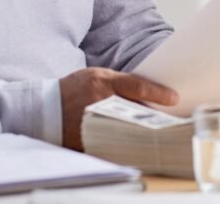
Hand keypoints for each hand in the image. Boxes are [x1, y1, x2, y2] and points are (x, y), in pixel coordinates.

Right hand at [59, 67, 177, 150]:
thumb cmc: (75, 88)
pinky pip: (112, 143)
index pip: (137, 86)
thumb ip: (120, 83)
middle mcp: (98, 101)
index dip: (158, 93)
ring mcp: (92, 122)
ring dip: (143, 130)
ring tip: (158, 130)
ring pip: (127, 129)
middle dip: (154, 115)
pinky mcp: (88, 140)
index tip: (174, 98)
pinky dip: (126, 143)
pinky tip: (137, 143)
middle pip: (135, 110)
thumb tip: (148, 93)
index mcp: (101, 82)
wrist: (45, 108)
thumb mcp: (96, 76)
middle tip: (171, 119)